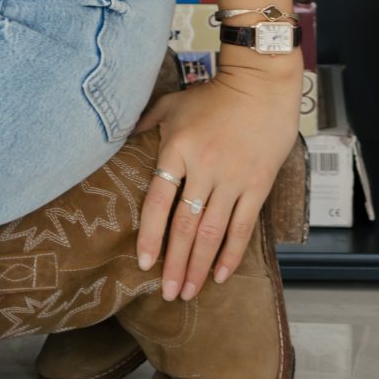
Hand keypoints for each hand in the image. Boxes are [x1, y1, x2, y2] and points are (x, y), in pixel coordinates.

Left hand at [131, 56, 301, 300]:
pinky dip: (231, 254)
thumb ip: (146, 125)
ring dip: (199, 266)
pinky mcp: (257, 185)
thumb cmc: (214, 95)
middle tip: (168, 294)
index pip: (159, 200)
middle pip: (185, 226)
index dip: (150, 235)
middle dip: (175, 264)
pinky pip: (242, 227)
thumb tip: (117, 139)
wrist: (261, 85)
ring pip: (212, 233)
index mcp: (177, 148)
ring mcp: (232, 178)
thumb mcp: (173, 104)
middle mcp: (204, 167)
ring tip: (189, 292)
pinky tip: (220, 275)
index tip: (144, 264)